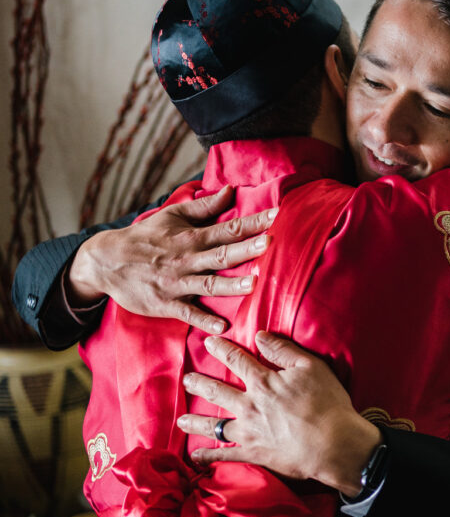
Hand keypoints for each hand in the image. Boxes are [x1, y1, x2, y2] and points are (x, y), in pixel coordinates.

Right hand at [68, 185, 276, 333]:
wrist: (105, 261)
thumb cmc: (146, 237)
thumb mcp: (173, 215)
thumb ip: (204, 206)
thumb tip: (231, 189)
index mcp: (191, 237)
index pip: (228, 228)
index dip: (253, 222)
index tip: (278, 215)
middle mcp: (187, 259)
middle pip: (221, 254)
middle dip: (246, 249)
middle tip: (271, 243)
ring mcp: (176, 282)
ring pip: (208, 283)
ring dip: (232, 285)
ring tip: (255, 284)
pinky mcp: (165, 303)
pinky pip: (186, 312)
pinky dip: (203, 320)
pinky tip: (221, 327)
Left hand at [177, 332, 381, 495]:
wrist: (333, 444)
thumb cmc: (327, 403)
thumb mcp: (312, 367)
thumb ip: (284, 351)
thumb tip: (260, 336)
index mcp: (263, 382)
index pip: (237, 360)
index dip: (222, 349)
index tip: (209, 343)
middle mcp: (249, 406)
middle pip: (217, 392)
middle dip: (199, 384)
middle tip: (186, 380)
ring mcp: (248, 432)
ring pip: (214, 425)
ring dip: (196, 421)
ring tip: (181, 419)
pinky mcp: (253, 454)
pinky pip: (224, 456)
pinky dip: (209, 456)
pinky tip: (196, 456)